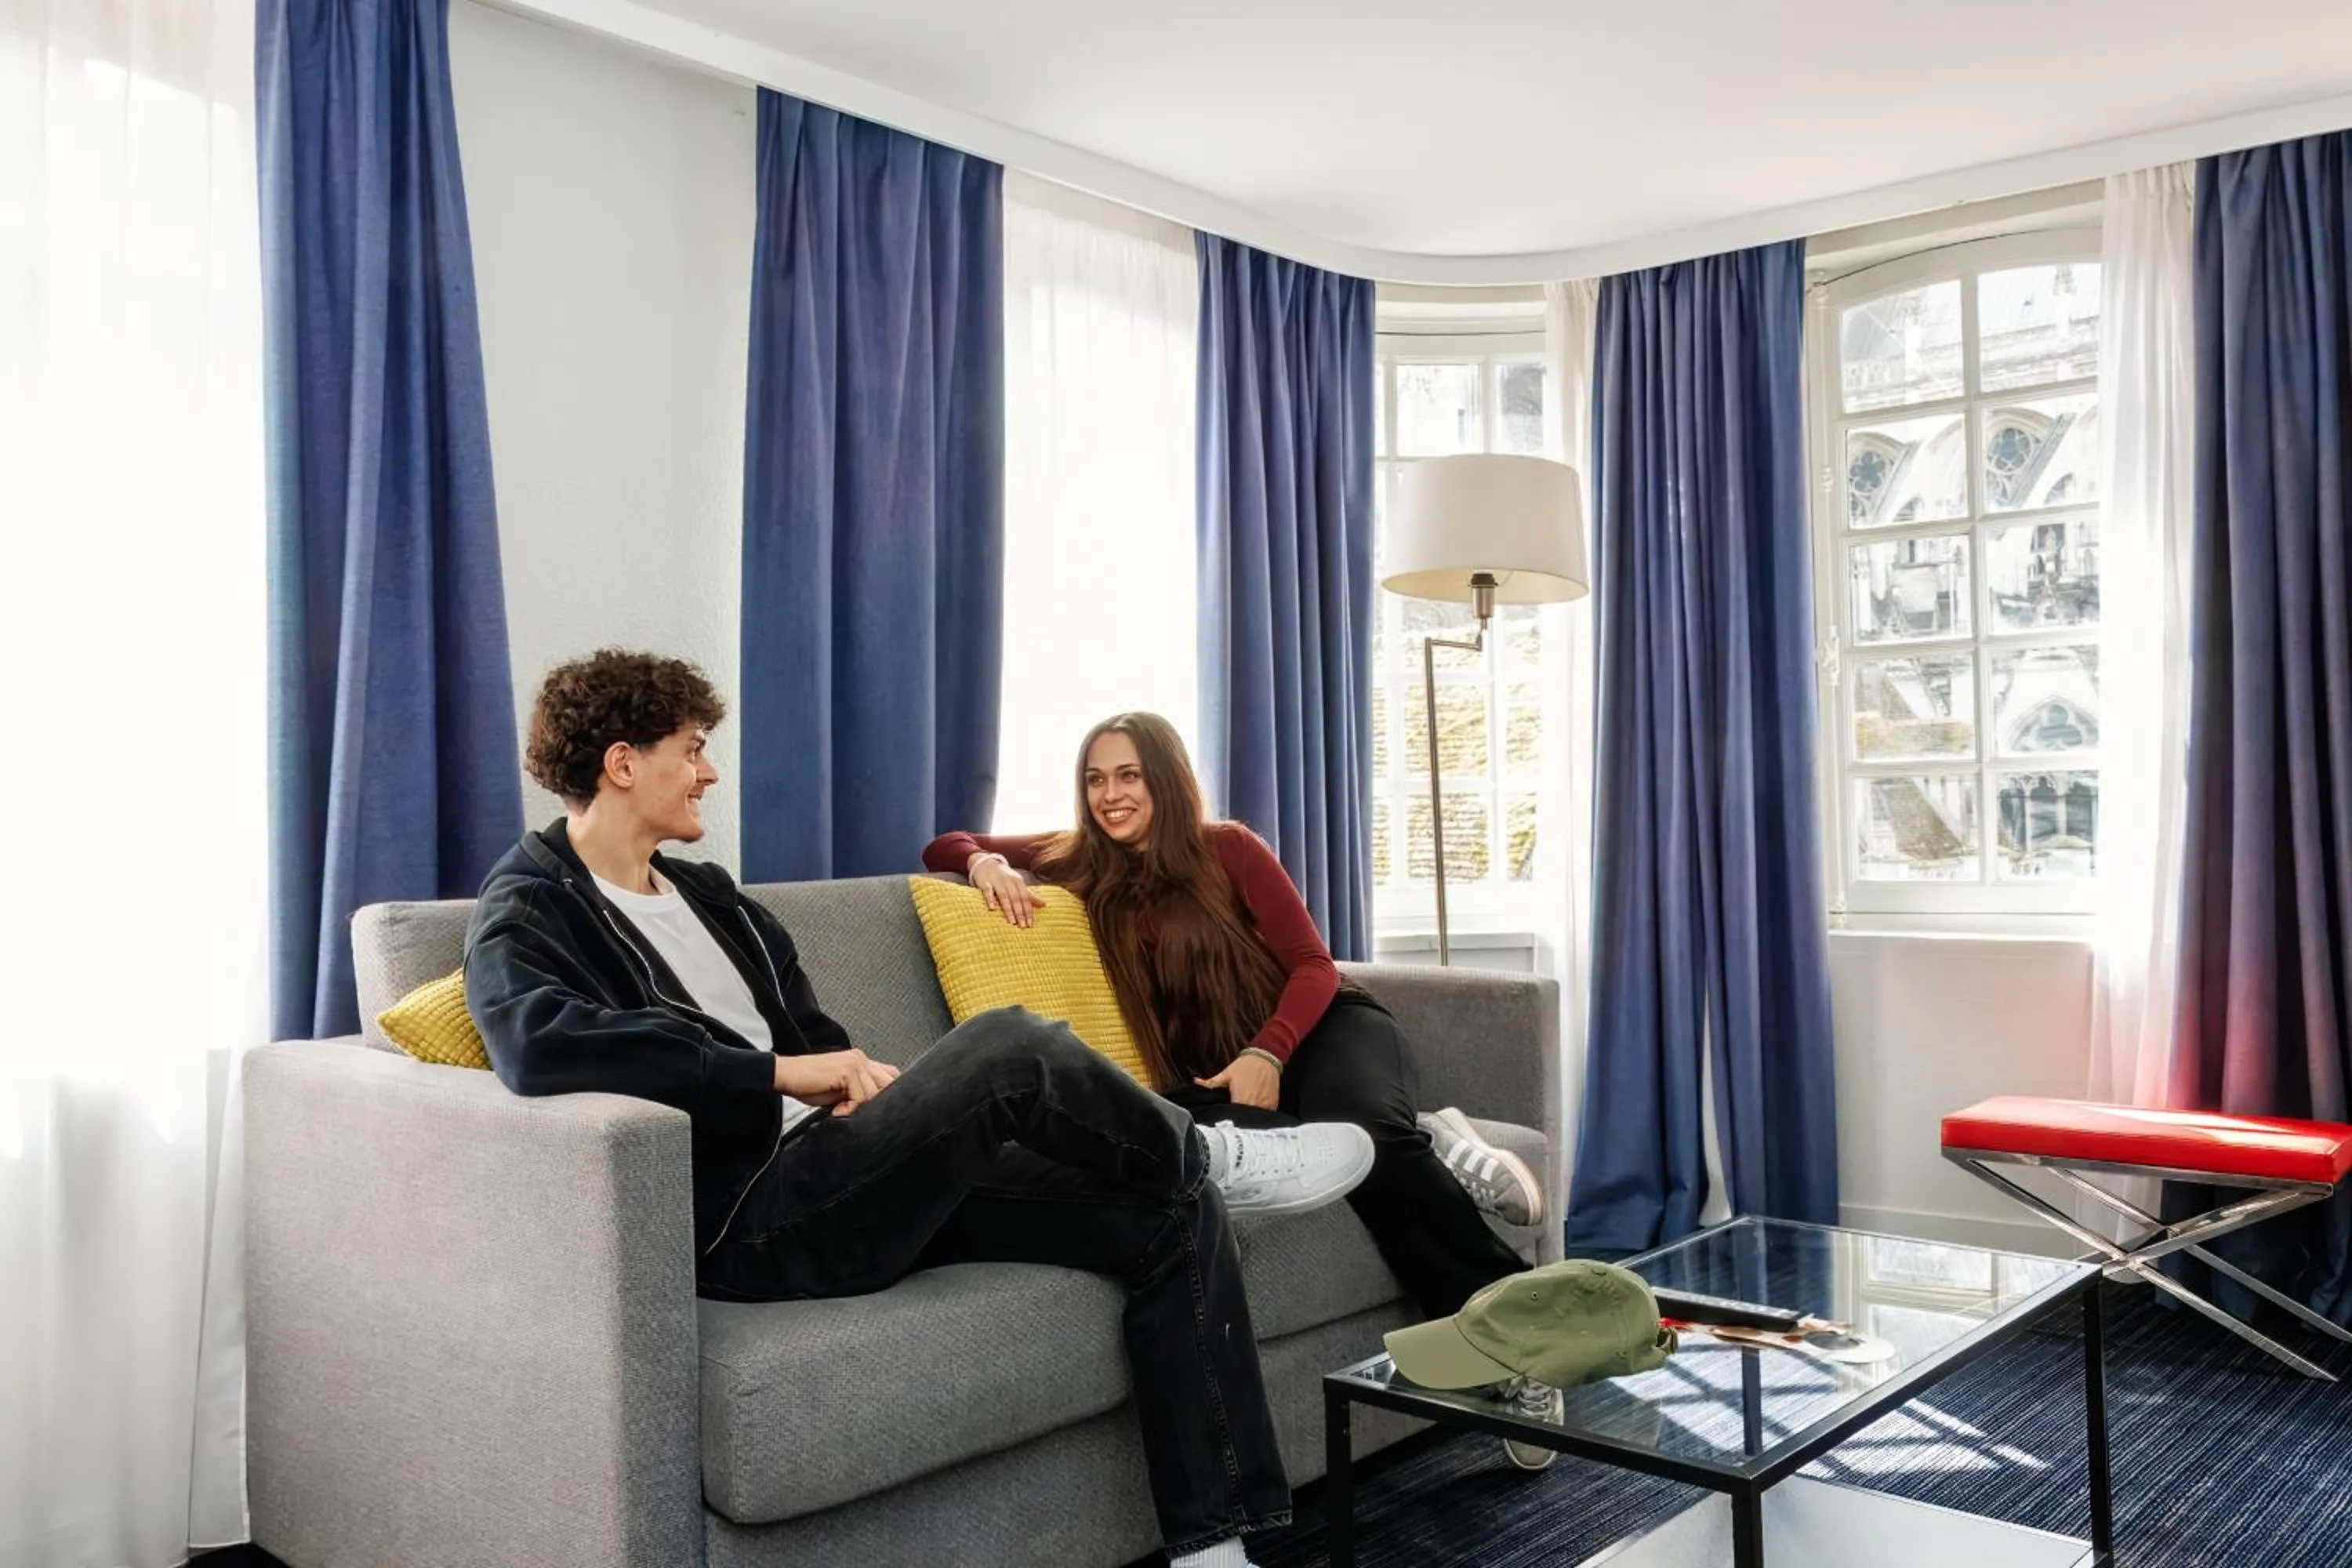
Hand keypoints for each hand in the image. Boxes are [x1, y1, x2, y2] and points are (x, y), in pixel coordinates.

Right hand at [776, 1049, 900, 1115]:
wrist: (786, 1076)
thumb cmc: (810, 1085)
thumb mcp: (841, 1090)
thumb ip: (859, 1091)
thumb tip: (879, 1108)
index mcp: (862, 1060)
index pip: (891, 1075)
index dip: (889, 1094)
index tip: (875, 1110)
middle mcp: (861, 1058)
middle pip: (888, 1085)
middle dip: (876, 1103)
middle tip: (856, 1111)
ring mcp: (855, 1063)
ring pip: (874, 1094)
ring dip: (858, 1108)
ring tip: (840, 1110)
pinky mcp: (847, 1071)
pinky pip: (860, 1098)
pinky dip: (848, 1109)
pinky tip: (835, 1110)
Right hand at [970, 853, 1037, 928]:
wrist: (986, 863)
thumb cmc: (1005, 876)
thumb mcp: (1018, 883)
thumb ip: (1029, 894)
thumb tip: (1044, 904)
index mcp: (1018, 882)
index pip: (1025, 897)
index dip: (1029, 911)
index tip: (1031, 924)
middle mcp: (1009, 881)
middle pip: (1016, 898)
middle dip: (1020, 913)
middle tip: (1023, 926)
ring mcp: (997, 881)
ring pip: (1004, 896)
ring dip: (1008, 909)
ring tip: (1012, 922)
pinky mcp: (985, 882)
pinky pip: (988, 891)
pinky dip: (990, 899)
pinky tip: (993, 908)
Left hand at [1195, 1053, 1280, 1111]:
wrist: (1265, 1057)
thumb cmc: (1244, 1065)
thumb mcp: (1226, 1074)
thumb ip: (1211, 1083)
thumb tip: (1196, 1081)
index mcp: (1239, 1100)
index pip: (1232, 1118)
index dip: (1229, 1119)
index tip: (1226, 1118)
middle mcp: (1253, 1105)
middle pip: (1244, 1120)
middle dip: (1239, 1119)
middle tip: (1234, 1117)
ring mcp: (1265, 1105)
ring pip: (1256, 1119)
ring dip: (1250, 1118)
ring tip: (1245, 1115)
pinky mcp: (1273, 1104)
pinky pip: (1267, 1115)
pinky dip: (1261, 1114)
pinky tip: (1256, 1110)